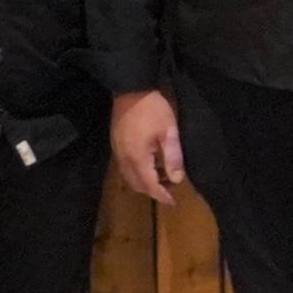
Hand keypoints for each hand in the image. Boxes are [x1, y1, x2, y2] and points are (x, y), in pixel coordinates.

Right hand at [111, 89, 186, 203]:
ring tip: (162, 178)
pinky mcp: (115, 144)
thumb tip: (177, 180)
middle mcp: (124, 159)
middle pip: (137, 185)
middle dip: (153, 191)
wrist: (131, 89)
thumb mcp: (169, 132)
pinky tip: (149, 165)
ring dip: (144, 183)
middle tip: (170, 189)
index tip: (173, 202)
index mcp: (137, 158)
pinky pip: (125, 167)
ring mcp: (117, 152)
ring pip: (129, 177)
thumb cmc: (153, 110)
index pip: (149, 185)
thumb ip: (173, 157)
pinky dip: (137, 173)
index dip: (161, 196)